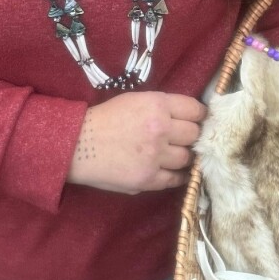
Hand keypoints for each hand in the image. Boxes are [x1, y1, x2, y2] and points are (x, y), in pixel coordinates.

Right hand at [67, 91, 205, 194]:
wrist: (78, 144)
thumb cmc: (106, 118)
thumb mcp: (136, 100)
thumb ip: (163, 106)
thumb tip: (190, 117)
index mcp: (157, 105)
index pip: (195, 110)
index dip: (199, 116)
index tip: (199, 121)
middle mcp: (160, 129)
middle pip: (194, 134)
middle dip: (192, 136)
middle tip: (184, 138)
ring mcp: (156, 156)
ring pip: (187, 158)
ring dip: (183, 156)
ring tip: (173, 154)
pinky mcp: (149, 179)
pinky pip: (175, 179)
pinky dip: (177, 176)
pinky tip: (171, 171)